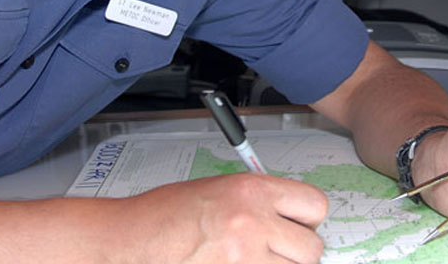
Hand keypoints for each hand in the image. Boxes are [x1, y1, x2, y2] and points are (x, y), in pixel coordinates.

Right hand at [113, 173, 328, 263]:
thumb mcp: (218, 190)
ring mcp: (247, 260)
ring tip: (254, 260)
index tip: (300, 224)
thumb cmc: (163, 215)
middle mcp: (254, 224)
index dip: (308, 217)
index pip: (315, 204)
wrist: (132, 241)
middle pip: (312, 247)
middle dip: (298, 251)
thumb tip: (289, 215)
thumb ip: (258, 201)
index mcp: (251, 191)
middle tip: (278, 250)